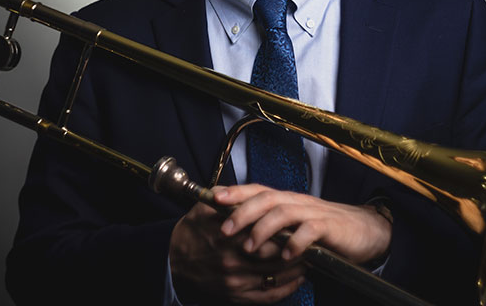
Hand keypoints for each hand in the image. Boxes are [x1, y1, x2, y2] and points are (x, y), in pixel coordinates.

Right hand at [169, 188, 306, 303]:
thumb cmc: (194, 230)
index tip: (300, 223)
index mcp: (229, 235)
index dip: (288, 229)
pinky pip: (267, 296)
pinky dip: (286, 288)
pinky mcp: (235, 296)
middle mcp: (233, 260)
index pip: (268, 233)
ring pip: (275, 276)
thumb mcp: (206, 206)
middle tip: (311, 240)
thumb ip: (229, 197)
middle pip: (276, 256)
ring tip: (310, 257)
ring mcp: (235, 281)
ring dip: (296, 268)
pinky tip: (297, 278)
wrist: (174, 259)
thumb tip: (248, 190)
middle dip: (296, 249)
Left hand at [215, 184, 391, 264]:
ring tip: (249, 247)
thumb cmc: (325, 229)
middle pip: (266, 198)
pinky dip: (296, 243)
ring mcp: (313, 213)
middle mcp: (297, 202)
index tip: (211, 196)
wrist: (364, 230)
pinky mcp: (329, 227)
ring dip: (264, 229)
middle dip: (242, 211)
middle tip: (224, 229)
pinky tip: (286, 255)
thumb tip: (240, 234)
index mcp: (287, 200)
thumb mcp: (295, 225)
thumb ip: (273, 227)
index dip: (235, 192)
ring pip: (284, 212)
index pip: (257, 189)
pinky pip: (310, 231)